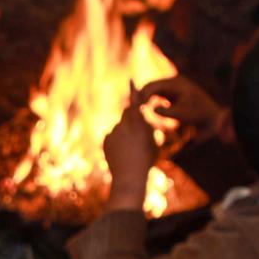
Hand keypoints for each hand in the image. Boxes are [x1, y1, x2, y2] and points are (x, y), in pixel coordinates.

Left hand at [102, 88, 156, 206]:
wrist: (129, 178)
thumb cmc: (146, 161)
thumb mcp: (153, 144)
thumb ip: (147, 129)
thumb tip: (142, 121)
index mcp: (138, 125)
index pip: (136, 104)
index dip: (134, 92)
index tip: (131, 80)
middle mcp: (124, 126)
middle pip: (127, 114)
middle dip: (132, 118)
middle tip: (137, 135)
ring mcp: (113, 133)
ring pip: (120, 128)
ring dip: (124, 134)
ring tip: (130, 151)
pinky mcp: (105, 140)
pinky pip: (112, 136)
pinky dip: (116, 142)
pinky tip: (121, 154)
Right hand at [139, 75, 225, 134]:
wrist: (213, 119)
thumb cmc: (200, 116)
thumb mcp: (184, 114)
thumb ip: (167, 111)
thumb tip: (152, 108)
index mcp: (176, 83)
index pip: (152, 86)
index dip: (141, 96)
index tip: (134, 107)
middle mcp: (173, 83)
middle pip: (150, 87)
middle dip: (140, 97)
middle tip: (130, 109)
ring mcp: (173, 89)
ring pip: (152, 92)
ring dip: (144, 100)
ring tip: (135, 112)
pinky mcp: (172, 96)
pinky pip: (157, 97)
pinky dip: (150, 104)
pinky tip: (145, 113)